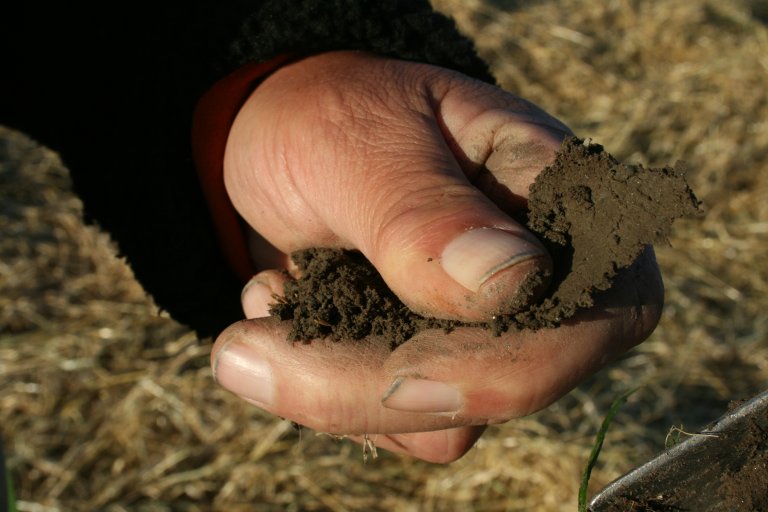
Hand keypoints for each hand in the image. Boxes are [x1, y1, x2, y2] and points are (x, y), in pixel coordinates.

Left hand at [210, 51, 662, 462]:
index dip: (510, 362)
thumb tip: (514, 281)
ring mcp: (492, 330)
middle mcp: (546, 279)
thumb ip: (425, 211)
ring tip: (270, 296)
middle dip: (375, 385)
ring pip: (446, 420)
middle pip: (514, 382)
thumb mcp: (360, 140)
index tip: (394, 375)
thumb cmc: (330, 117)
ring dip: (338, 384)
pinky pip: (403, 423)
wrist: (279, 142)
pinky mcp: (438, 363)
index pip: (596, 308)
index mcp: (565, 200)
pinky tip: (285, 311)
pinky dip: (328, 389)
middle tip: (245, 351)